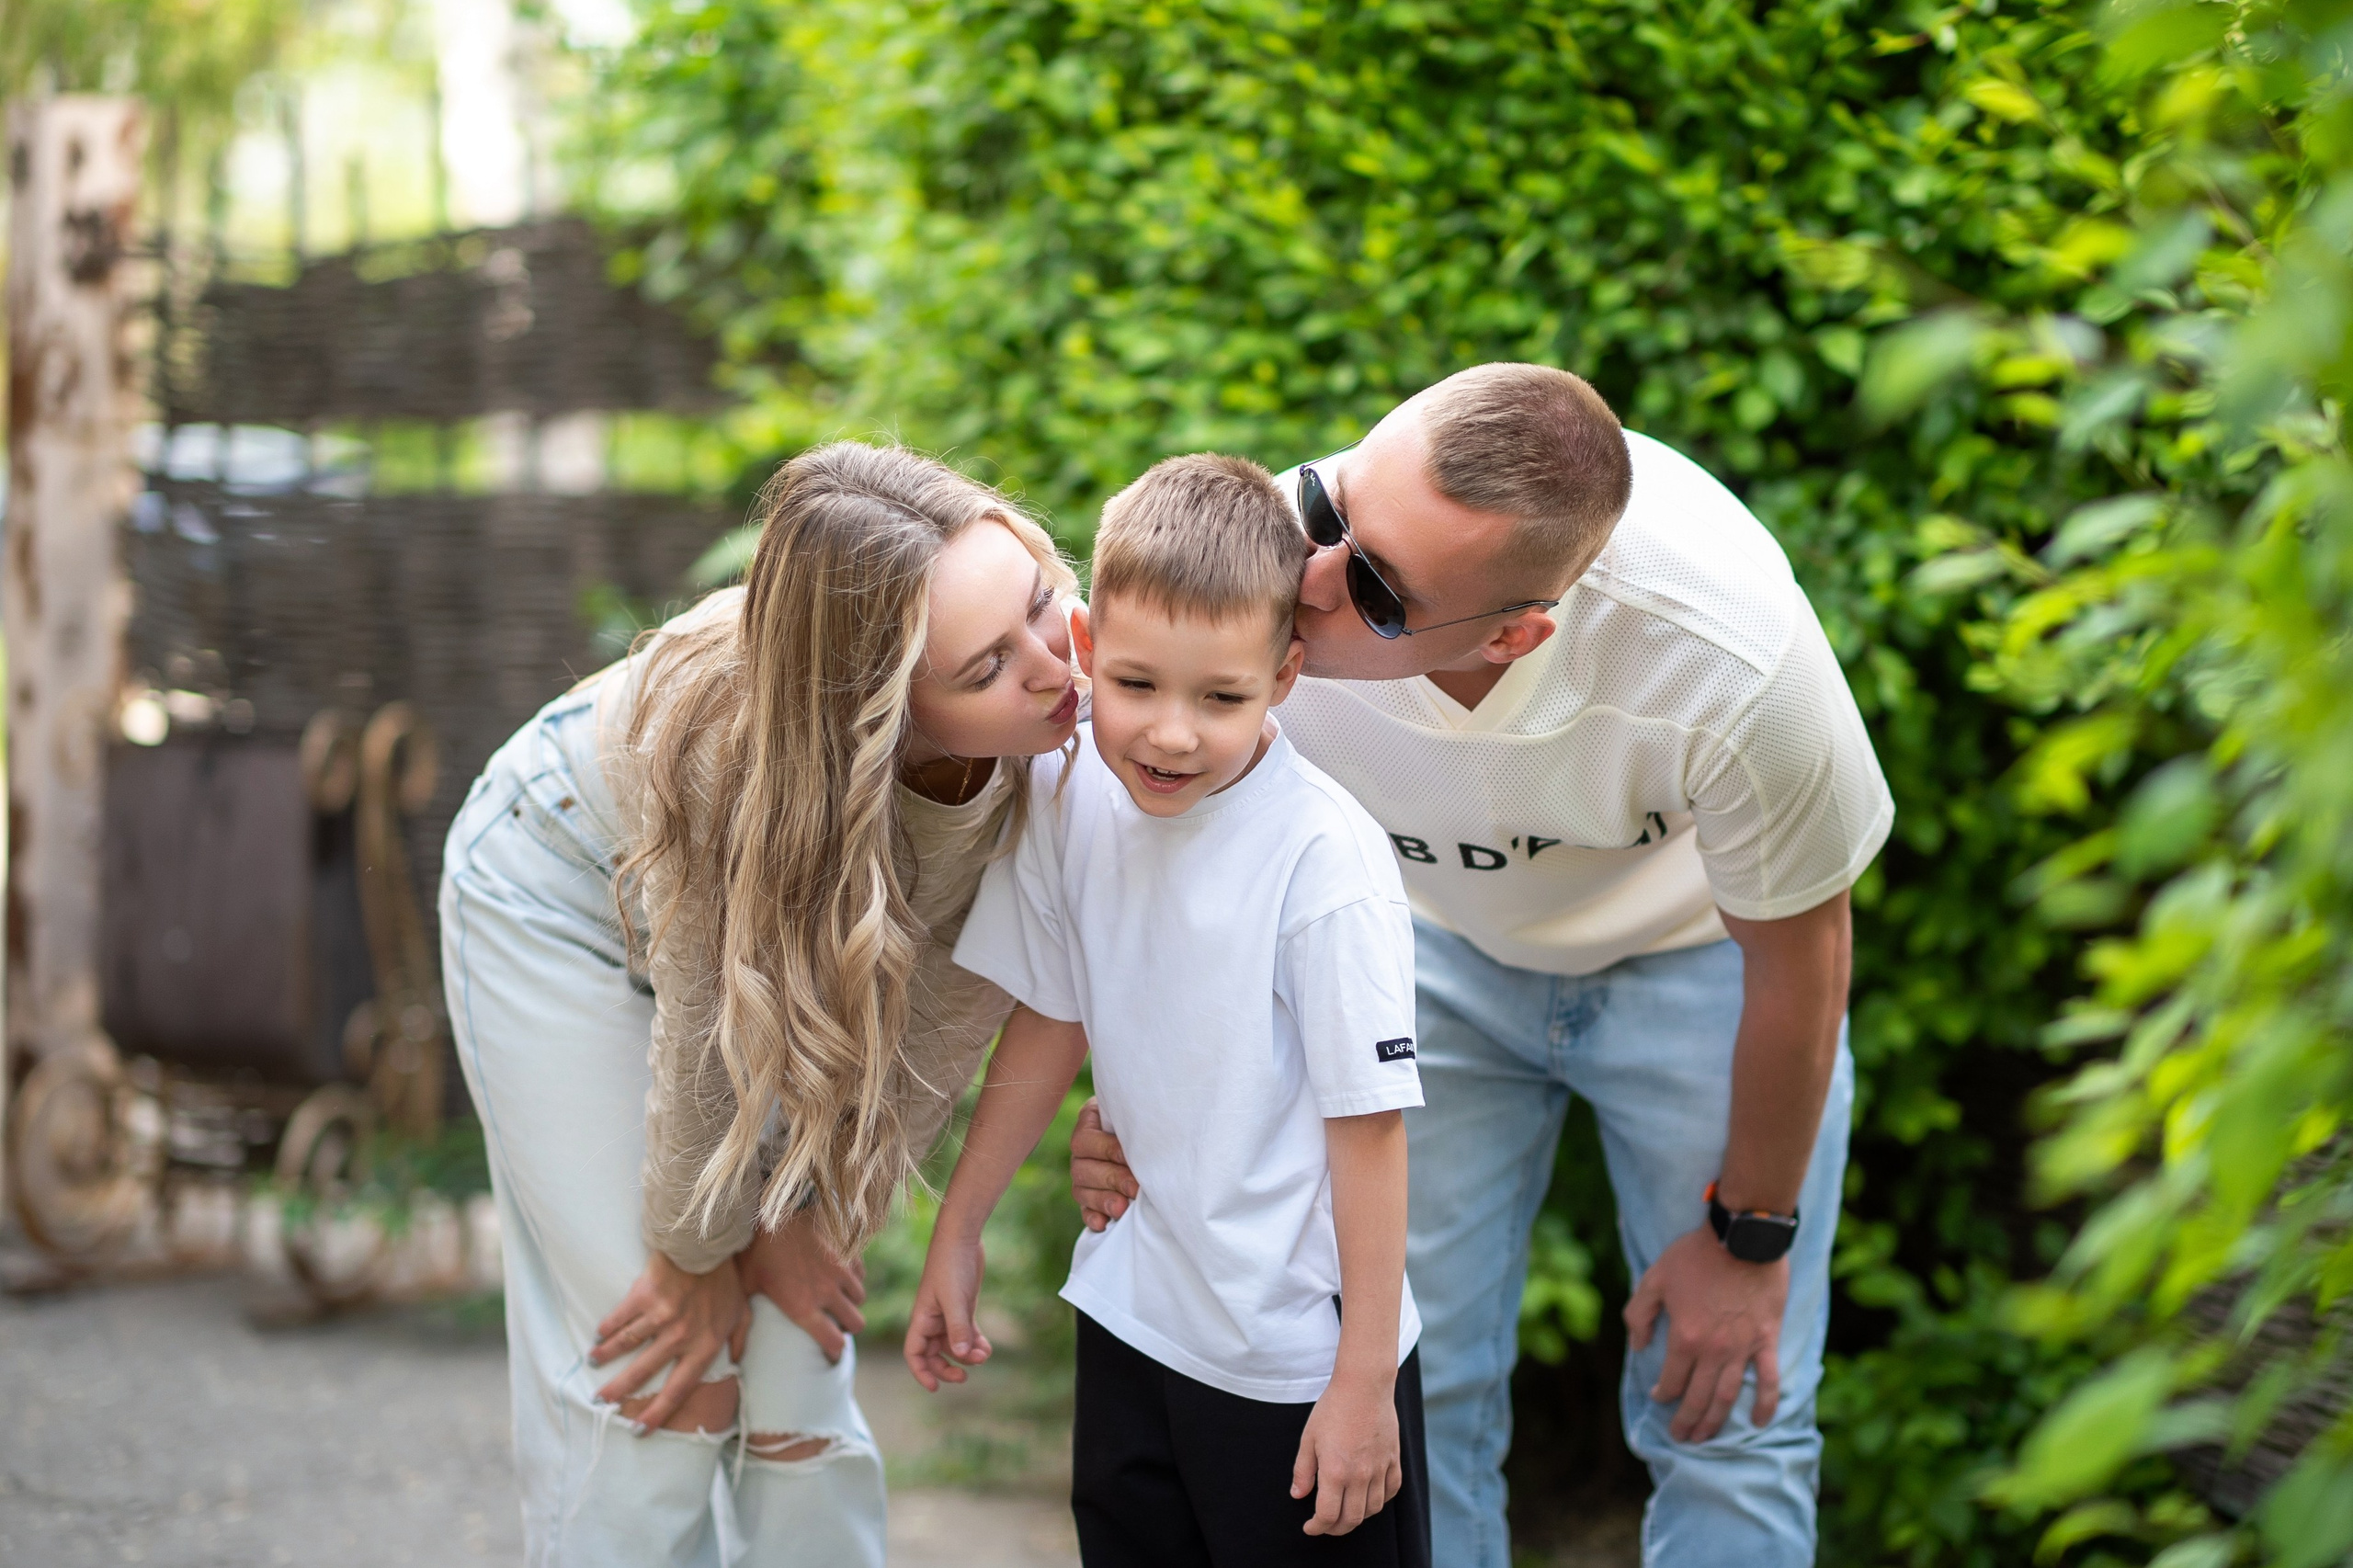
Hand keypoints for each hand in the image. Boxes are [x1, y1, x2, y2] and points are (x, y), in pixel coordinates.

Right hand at [590, 1250, 750, 1430]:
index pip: (678, 1390)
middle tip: (600, 1401)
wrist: (708, 1242)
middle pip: (643, 1373)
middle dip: (618, 1390)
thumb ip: (741, 1339)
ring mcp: (660, 1317)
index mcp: (704, 1346)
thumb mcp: (742, 1311)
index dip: (658, 1414)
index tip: (639, 1430)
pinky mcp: (644, 1297)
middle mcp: (681, 1336)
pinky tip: (599, 1335)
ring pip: (626, 1345)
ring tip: (593, 1362)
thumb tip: (738, 1360)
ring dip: (606, 1356)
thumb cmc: (725, 1279)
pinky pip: (620, 1319)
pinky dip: (607, 1329)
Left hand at [736, 1210, 866, 1362]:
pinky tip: (840, 1275)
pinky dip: (854, 1279)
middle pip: (855, 1324)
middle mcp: (828, 1293)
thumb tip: (731, 1356)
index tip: (828, 1355)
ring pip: (860, 1299)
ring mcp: (841, 1271)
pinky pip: (860, 1274)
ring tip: (837, 1300)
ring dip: (851, 1303)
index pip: (833, 1343)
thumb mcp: (744, 1286)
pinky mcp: (847, 1251)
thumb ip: (740, 1322)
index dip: (834, 1354)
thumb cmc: (755, 1247)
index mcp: (803, 1307)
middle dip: (847, 1328)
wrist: (777, 1206)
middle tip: (835, 1325)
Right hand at [903, 1229, 993, 1391]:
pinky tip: (987, 1348)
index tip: (935, 1388)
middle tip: (966, 1376)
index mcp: (922, 1319)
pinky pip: (967, 1333)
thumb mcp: (955, 1299)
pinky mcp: (963, 1308)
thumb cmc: (951, 1266)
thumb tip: (960, 1356)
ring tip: (984, 1354)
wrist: (962, 1239)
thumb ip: (958, 1328)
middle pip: (934, 1354)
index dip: (921, 1372)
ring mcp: (949, 1314)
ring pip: (954, 1345)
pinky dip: (975, 1343)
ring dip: (967, 1354)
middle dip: (948, 1368)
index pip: (914, 1353)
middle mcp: (933, 1320)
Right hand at [1070, 1097, 1136, 1232]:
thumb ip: (1134, 1120)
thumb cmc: (1148, 1116)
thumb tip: (1144, 1138)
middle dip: (1111, 1179)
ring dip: (1102, 1200)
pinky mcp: (1090, 1199)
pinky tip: (1104, 1223)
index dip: (1106, 1150)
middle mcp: (1082, 1151)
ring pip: (1081, 1191)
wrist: (1155, 1131)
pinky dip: (1093, 1217)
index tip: (1128, 1157)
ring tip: (1122, 1208)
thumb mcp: (1139, 1111)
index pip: (1085, 1140)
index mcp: (1089, 1122)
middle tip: (1134, 1188)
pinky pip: (1085, 1210)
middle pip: (1082, 1168)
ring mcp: (1083, 1176)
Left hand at [1290, 1371, 1400, 1535]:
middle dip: (1335, 1528)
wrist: (1364, 1386)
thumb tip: (1298, 1495)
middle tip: (1325, 1525)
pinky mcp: (1393, 1460)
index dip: (1317, 1527)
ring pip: (1372, 1509)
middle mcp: (1360, 1475)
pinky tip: (1368, 1497)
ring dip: (1357, 1517)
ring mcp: (1379, 1468)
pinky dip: (1379, 1500)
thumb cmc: (1333, 1409)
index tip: (1310, 1527)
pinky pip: (1390, 1491)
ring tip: (1345, 1512)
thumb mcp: (1308, 1438)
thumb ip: (1303, 1471)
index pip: (1327, 1515)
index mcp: (1335, 1471)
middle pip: (1351, 1519)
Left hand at [1624, 1226, 1787, 1442]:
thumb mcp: (1654, 1279)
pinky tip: (1757, 1423)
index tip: (1658, 1398)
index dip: (1662, 1394)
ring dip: (1714, 1421)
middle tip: (1680, 1436)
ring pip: (1727, 1397)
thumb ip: (1638, 1314)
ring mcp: (1742, 1349)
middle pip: (1697, 1398)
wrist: (1741, 1239)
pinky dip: (1765, 1405)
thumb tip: (1636, 1347)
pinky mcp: (1766, 1341)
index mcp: (1684, 1338)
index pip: (1671, 1380)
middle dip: (1686, 1421)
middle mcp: (1713, 1351)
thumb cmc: (1695, 1256)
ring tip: (1705, 1437)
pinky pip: (1767, 1380)